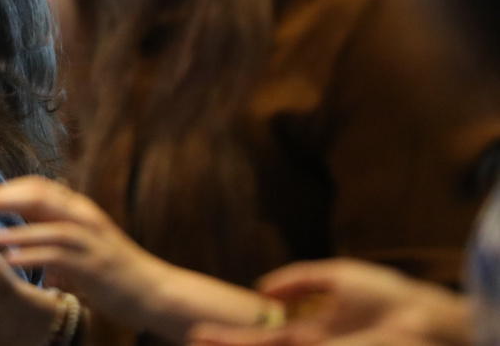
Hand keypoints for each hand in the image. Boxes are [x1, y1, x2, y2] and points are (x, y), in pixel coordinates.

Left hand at [0, 176, 170, 331]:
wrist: (154, 290)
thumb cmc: (113, 267)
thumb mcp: (82, 240)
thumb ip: (52, 229)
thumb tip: (19, 226)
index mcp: (78, 208)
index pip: (36, 186)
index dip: (4, 188)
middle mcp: (83, 216)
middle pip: (36, 195)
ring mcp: (90, 239)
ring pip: (48, 223)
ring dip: (15, 228)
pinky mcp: (94, 265)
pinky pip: (59, 256)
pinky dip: (33, 256)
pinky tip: (12, 259)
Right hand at [189, 260, 471, 345]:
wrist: (422, 318)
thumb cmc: (388, 296)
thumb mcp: (336, 275)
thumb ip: (299, 278)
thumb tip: (262, 289)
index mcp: (312, 332)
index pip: (264, 337)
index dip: (234, 334)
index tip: (203, 329)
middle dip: (224, 343)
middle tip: (191, 337)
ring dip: (230, 344)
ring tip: (196, 338)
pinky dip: (250, 343)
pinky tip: (228, 340)